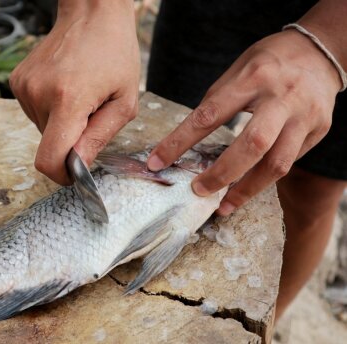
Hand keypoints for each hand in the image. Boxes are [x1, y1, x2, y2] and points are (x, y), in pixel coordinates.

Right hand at [10, 0, 139, 184]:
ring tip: (78, 95)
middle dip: (69, 141)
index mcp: (67, 100)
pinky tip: (64, 87)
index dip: (61, 175)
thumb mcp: (123, 102)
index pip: (48, 160)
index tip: (75, 172)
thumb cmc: (115, 54)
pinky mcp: (17, 81)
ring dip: (60, 123)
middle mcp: (38, 94)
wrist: (91, 13)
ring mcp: (24, 86)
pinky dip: (50, 110)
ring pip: (41, 129)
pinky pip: (34, 112)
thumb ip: (98, 138)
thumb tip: (76, 168)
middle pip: (48, 145)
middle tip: (89, 114)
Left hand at [147, 29, 341, 215]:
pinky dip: (265, 178)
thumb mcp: (238, 70)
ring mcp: (304, 116)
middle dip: (221, 174)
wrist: (321, 50)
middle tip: (197, 192)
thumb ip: (218, 102)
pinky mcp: (318, 130)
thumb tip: (189, 138)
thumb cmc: (268, 62)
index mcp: (251, 78)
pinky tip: (248, 188)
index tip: (156, 163)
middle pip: (252, 144)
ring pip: (277, 164)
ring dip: (247, 190)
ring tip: (223, 206)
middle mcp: (281, 97)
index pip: (209, 115)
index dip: (179, 142)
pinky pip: (289, 162)